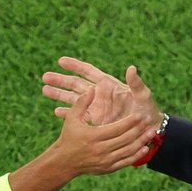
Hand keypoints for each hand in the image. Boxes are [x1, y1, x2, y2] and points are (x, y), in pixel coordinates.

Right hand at [43, 56, 161, 127]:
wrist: (147, 128)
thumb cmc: (147, 110)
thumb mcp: (143, 96)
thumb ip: (136, 84)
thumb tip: (132, 68)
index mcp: (109, 85)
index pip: (88, 72)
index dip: (75, 65)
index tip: (60, 61)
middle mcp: (100, 95)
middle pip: (76, 84)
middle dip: (60, 80)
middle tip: (45, 76)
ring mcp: (96, 108)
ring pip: (73, 99)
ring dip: (59, 95)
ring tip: (44, 90)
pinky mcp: (96, 121)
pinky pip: (79, 115)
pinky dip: (68, 113)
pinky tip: (56, 111)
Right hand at [51, 86, 153, 175]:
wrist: (64, 162)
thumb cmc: (69, 137)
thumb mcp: (72, 118)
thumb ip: (82, 103)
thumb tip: (92, 88)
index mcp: (93, 136)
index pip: (116, 128)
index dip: (130, 122)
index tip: (139, 115)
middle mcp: (100, 150)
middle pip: (125, 139)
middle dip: (139, 130)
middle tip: (149, 121)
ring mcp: (104, 161)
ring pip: (127, 151)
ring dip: (141, 142)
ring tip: (151, 133)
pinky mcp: (107, 169)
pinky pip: (125, 162)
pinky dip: (136, 156)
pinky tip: (144, 148)